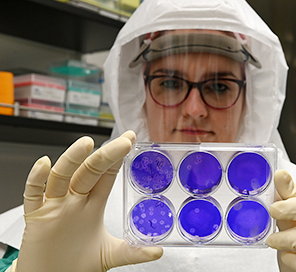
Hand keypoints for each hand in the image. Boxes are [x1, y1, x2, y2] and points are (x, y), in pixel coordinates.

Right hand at [11, 131, 162, 271]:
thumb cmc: (75, 263)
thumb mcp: (110, 254)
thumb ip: (133, 251)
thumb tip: (158, 251)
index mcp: (92, 204)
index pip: (107, 174)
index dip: (118, 157)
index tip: (130, 140)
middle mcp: (74, 201)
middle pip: (89, 171)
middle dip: (106, 155)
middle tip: (123, 142)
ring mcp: (55, 206)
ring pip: (62, 176)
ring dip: (73, 159)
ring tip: (87, 144)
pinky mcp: (36, 217)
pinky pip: (33, 195)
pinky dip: (36, 179)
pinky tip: (44, 165)